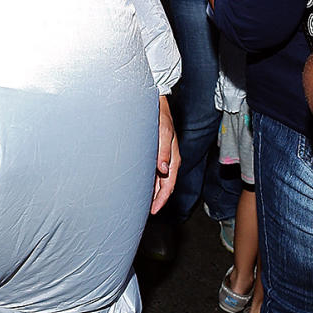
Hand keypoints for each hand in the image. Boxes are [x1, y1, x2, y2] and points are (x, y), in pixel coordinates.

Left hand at [150, 95, 179, 214]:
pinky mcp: (154, 152)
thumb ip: (163, 150)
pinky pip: (152, 171)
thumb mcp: (163, 131)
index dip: (162, 199)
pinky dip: (148, 181)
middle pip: (164, 185)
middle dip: (156, 199)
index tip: (154, 210)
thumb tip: (163, 169)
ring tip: (142, 202)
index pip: (169, 184)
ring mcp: (160, 156)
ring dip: (152, 191)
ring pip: (158, 180)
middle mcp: (167, 159)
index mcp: (173, 157)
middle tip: (146, 211)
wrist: (154, 102)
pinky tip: (140, 185)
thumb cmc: (160, 115)